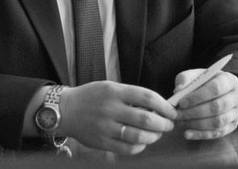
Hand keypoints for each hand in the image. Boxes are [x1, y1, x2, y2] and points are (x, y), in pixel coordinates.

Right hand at [59, 81, 176, 154]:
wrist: (65, 110)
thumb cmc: (91, 97)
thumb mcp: (110, 87)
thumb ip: (131, 95)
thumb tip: (158, 106)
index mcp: (114, 91)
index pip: (147, 97)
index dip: (164, 106)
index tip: (172, 111)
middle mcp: (110, 109)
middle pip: (146, 119)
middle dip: (163, 124)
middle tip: (168, 125)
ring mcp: (105, 127)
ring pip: (138, 136)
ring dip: (154, 137)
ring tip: (157, 134)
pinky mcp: (102, 142)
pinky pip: (127, 148)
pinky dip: (140, 146)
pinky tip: (142, 142)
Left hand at [172, 69, 237, 139]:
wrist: (213, 92)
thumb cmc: (202, 82)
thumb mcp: (193, 76)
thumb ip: (185, 80)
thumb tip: (178, 90)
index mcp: (229, 80)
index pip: (216, 88)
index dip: (198, 96)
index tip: (181, 102)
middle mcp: (237, 96)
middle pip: (217, 107)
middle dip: (194, 112)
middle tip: (177, 114)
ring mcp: (237, 113)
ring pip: (217, 122)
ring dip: (196, 124)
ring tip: (180, 122)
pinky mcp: (233, 126)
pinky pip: (217, 133)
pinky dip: (200, 134)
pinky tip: (187, 133)